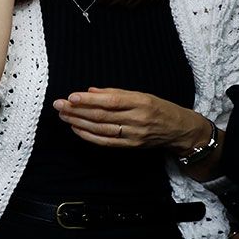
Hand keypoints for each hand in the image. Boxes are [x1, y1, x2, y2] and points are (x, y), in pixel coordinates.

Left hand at [53, 87, 209, 151]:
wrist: (180, 130)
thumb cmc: (159, 108)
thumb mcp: (141, 94)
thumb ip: (115, 93)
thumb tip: (89, 91)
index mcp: (141, 102)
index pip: (111, 101)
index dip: (89, 100)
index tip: (71, 97)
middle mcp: (137, 119)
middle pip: (102, 116)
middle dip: (77, 110)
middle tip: (59, 105)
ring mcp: (134, 134)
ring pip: (101, 129)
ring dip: (79, 122)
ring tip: (63, 115)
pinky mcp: (131, 146)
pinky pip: (106, 142)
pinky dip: (88, 136)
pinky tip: (76, 128)